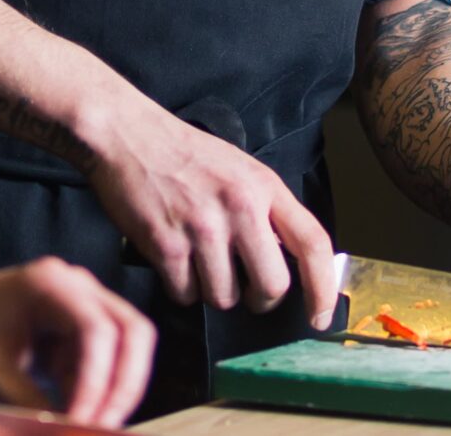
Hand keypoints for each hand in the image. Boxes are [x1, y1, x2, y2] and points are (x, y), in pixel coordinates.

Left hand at [0, 259, 155, 427]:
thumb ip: (30, 402)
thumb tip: (68, 429)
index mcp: (52, 284)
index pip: (99, 331)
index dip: (100, 382)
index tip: (85, 423)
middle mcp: (76, 288)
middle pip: (133, 333)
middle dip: (125, 385)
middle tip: (105, 428)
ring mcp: (80, 308)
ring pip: (126, 350)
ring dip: (114, 392)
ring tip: (87, 426)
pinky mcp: (75, 333)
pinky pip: (104, 365)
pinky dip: (98, 394)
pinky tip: (78, 416)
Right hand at [83, 104, 338, 322]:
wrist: (127, 135)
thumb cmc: (184, 155)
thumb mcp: (241, 170)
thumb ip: (266, 211)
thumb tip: (286, 263)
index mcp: (264, 186)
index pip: (312, 242)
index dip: (323, 287)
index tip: (320, 316)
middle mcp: (240, 206)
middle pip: (272, 286)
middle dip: (258, 298)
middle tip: (244, 288)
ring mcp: (203, 227)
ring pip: (225, 298)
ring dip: (212, 290)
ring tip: (198, 258)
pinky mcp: (167, 244)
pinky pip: (185, 295)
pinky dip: (180, 287)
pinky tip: (173, 257)